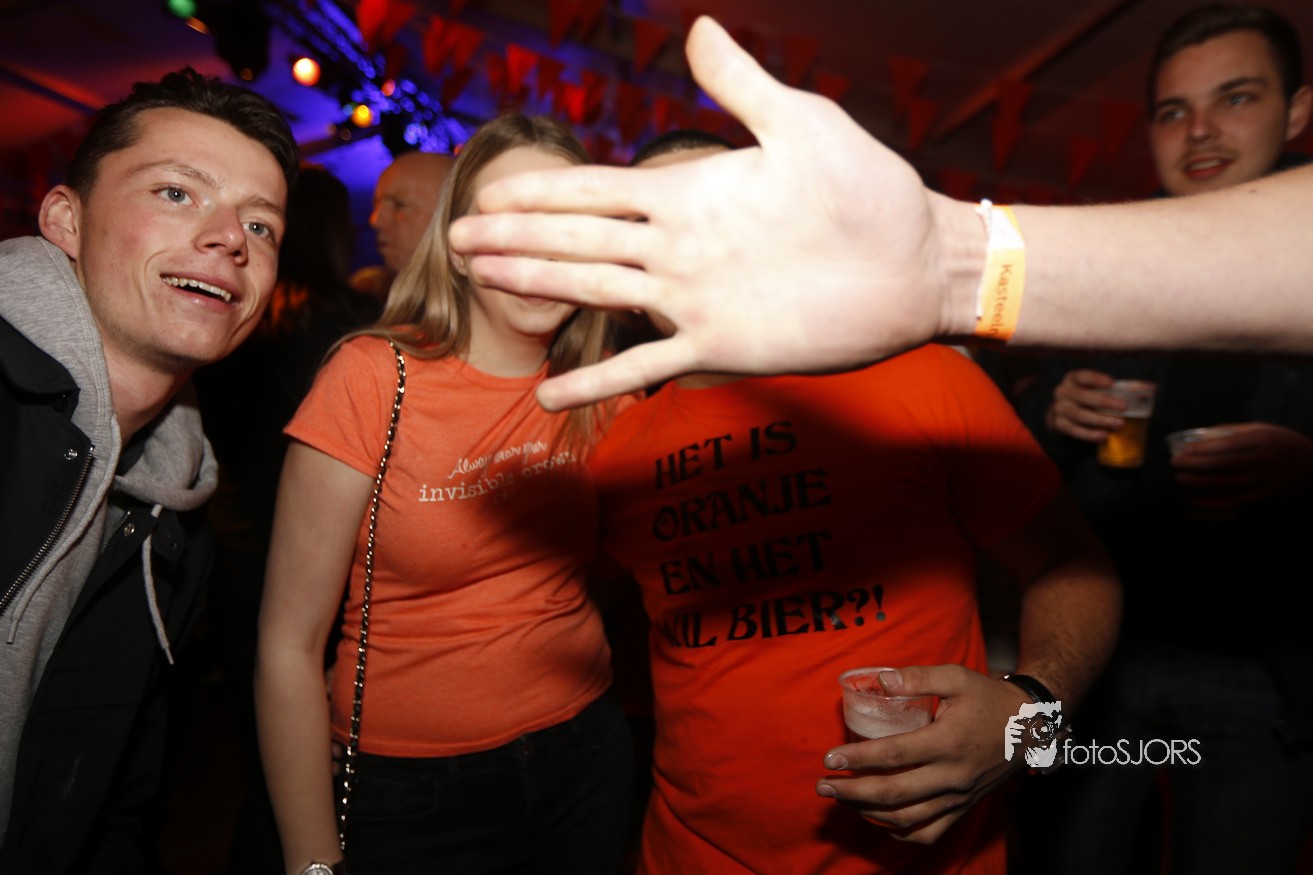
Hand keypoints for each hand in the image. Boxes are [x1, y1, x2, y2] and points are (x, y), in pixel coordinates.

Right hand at [448, 17, 966, 409]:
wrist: (915, 265)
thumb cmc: (868, 189)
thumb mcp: (803, 124)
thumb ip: (742, 86)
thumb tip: (696, 27)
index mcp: (691, 192)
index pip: (598, 189)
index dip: (543, 192)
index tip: (489, 189)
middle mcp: (679, 246)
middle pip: (578, 239)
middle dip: (517, 236)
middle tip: (458, 237)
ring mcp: (693, 299)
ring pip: (595, 291)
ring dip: (537, 287)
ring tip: (484, 282)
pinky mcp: (718, 345)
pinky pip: (644, 365)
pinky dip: (598, 383)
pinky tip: (551, 398)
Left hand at [816, 665, 1026, 843]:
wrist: (1031, 727)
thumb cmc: (989, 698)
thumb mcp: (956, 677)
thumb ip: (918, 677)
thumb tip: (880, 680)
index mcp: (948, 742)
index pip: (893, 755)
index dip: (858, 759)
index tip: (829, 759)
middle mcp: (952, 776)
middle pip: (894, 794)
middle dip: (852, 792)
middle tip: (823, 786)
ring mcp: (958, 797)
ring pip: (907, 819)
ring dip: (868, 812)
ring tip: (842, 799)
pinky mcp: (963, 808)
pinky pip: (929, 833)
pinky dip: (900, 832)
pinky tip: (879, 819)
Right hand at [1044, 369, 1123, 441]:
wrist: (1063, 412)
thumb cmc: (1086, 398)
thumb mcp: (1092, 389)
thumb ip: (1110, 390)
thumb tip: (1144, 392)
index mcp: (1072, 379)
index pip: (1083, 376)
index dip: (1096, 379)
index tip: (1112, 383)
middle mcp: (1062, 392)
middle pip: (1081, 396)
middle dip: (1103, 402)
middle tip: (1123, 407)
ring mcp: (1059, 409)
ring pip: (1078, 414)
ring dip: (1099, 420)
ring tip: (1118, 424)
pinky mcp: (1059, 424)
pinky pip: (1074, 430)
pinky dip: (1089, 434)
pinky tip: (1104, 436)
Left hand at [1171, 422, 1312, 512]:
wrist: (1312, 463)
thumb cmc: (1281, 442)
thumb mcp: (1262, 428)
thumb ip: (1233, 431)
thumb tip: (1202, 436)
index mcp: (1264, 439)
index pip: (1228, 444)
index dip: (1203, 448)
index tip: (1184, 450)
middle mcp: (1266, 459)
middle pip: (1225, 465)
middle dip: (1196, 465)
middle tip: (1175, 465)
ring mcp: (1267, 479)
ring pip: (1229, 484)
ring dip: (1201, 483)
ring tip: (1181, 480)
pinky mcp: (1267, 495)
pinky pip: (1238, 501)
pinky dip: (1216, 502)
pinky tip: (1198, 501)